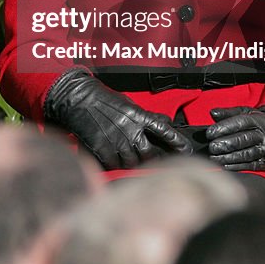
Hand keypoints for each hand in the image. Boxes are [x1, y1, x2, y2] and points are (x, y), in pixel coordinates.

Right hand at [43, 70, 190, 169]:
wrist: (78, 98)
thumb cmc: (103, 99)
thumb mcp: (128, 103)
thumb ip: (146, 116)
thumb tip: (164, 122)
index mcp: (138, 116)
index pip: (164, 131)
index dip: (177, 142)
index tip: (186, 149)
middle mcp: (130, 130)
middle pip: (151, 154)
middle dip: (155, 159)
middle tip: (157, 162)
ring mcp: (116, 141)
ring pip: (133, 163)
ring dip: (134, 163)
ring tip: (130, 159)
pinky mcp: (102, 150)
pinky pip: (115, 165)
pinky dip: (116, 165)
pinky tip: (114, 159)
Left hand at [206, 105, 264, 170]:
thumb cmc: (257, 123)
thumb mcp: (246, 113)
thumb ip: (228, 113)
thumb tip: (212, 112)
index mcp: (258, 121)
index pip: (240, 123)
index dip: (224, 128)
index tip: (210, 133)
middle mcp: (264, 136)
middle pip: (243, 140)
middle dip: (226, 144)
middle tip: (212, 147)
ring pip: (246, 154)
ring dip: (229, 157)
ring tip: (215, 157)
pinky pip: (250, 165)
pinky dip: (236, 166)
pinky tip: (224, 165)